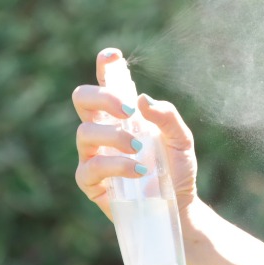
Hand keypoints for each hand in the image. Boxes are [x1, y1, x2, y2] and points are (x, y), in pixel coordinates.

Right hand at [72, 48, 198, 221]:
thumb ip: (166, 116)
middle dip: (102, 97)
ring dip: (113, 136)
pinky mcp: (90, 182)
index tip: (112, 56)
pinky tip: (139, 169)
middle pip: (82, 99)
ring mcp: (93, 154)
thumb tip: (141, 99)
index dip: (105, 66)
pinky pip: (90, 167)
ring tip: (139, 148)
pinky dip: (115, 165)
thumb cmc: (177, 170)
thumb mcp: (181, 139)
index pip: (107, 83)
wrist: (179, 208)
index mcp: (123, 114)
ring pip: (84, 132)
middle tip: (127, 110)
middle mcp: (104, 129)